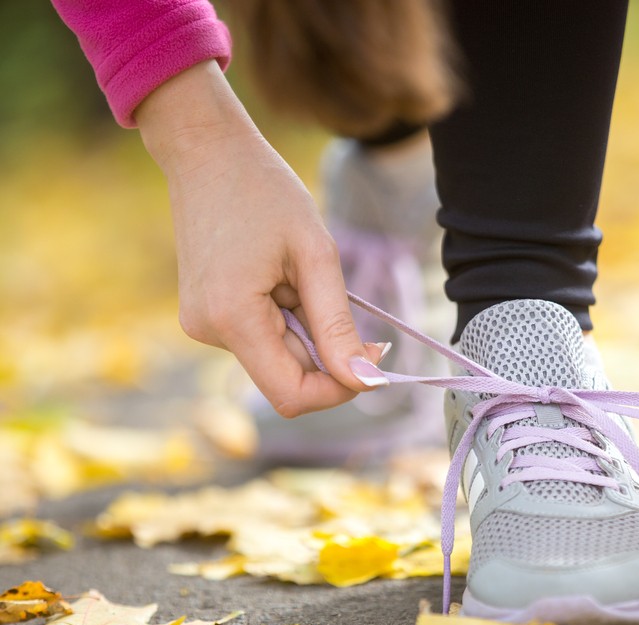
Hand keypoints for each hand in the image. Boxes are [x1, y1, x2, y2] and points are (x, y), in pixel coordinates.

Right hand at [136, 62, 386, 416]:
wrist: (206, 151)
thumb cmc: (265, 192)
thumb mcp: (315, 256)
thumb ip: (338, 326)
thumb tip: (366, 381)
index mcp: (233, 319)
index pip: (292, 396)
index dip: (339, 390)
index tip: (373, 361)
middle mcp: (209, 331)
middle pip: (286, 377)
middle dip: (327, 353)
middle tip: (348, 304)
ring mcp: (202, 324)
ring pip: (276, 357)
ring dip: (306, 330)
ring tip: (301, 275)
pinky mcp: (205, 314)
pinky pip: (260, 336)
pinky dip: (286, 319)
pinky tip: (282, 277)